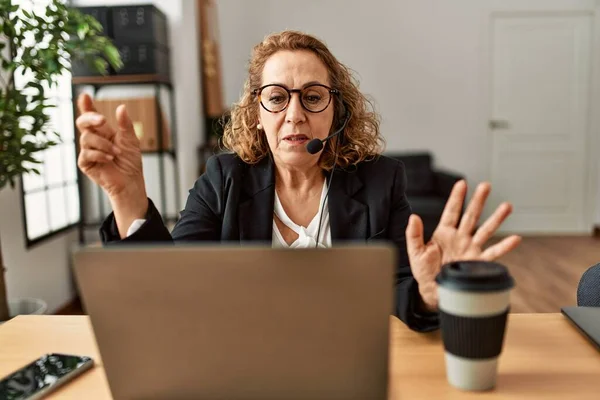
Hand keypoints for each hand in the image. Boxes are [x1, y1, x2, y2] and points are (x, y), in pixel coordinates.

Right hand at [76, 93, 147, 236]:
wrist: (130, 180)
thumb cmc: (131, 161)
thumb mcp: (131, 140)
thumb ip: (125, 125)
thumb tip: (121, 107)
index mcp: (102, 131)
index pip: (91, 116)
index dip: (86, 106)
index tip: (85, 96)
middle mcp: (92, 139)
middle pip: (82, 122)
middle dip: (91, 118)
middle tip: (103, 120)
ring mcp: (87, 150)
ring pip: (86, 138)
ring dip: (104, 144)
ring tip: (116, 153)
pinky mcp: (85, 163)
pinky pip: (87, 153)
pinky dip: (100, 154)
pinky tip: (109, 158)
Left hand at [406, 180, 521, 310]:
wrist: (433, 291)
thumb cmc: (423, 271)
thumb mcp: (414, 251)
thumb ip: (414, 234)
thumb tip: (413, 217)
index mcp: (444, 233)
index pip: (451, 211)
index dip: (456, 198)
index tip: (462, 183)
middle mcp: (460, 238)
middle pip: (471, 215)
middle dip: (478, 201)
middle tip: (486, 185)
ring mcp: (470, 249)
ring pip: (485, 230)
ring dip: (496, 218)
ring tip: (507, 206)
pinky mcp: (477, 262)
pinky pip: (492, 253)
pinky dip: (504, 247)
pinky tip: (515, 239)